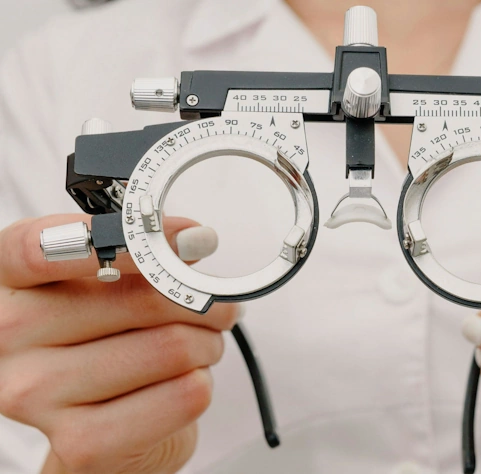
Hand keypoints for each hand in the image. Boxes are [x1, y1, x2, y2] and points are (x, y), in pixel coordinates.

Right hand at [0, 214, 235, 473]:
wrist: (102, 434)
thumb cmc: (106, 347)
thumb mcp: (112, 289)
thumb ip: (148, 256)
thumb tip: (194, 239)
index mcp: (11, 285)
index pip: (43, 247)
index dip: (126, 239)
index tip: (186, 239)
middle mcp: (8, 337)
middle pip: (139, 298)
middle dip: (200, 301)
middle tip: (215, 306)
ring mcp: (36, 393)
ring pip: (172, 347)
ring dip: (207, 344)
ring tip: (200, 347)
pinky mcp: (83, 442)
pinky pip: (184, 395)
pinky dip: (203, 382)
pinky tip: (184, 382)